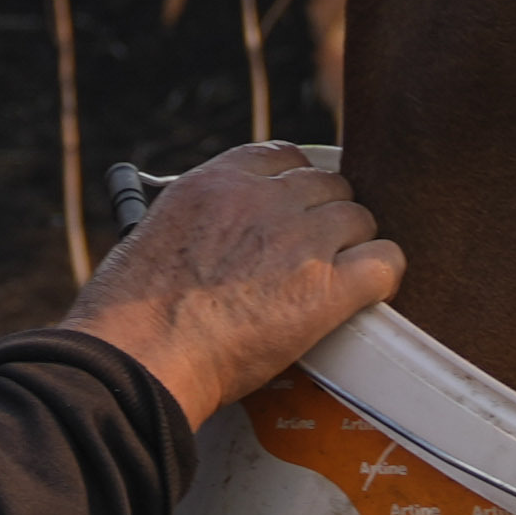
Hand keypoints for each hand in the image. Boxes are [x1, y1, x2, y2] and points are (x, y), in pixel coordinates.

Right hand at [69, 137, 398, 427]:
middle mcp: (262, 199)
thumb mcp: (153, 235)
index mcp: (215, 181)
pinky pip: (386, 261)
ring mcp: (298, 239)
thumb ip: (199, 221)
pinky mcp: (325, 287)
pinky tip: (368, 296)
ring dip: (354, 248)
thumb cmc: (129, 316)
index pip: (284, 157)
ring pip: (360, 219)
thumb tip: (219, 238)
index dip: (298, 188)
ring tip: (337, 282)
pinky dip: (383, 278)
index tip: (297, 213)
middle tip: (317, 257)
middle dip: (327, 218)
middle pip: (330, 185)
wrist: (139, 356)